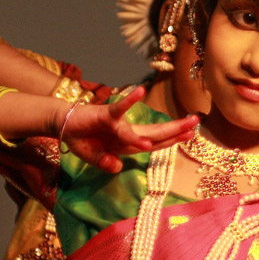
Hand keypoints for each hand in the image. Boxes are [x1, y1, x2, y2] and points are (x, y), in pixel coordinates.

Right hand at [60, 86, 196, 172]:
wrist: (62, 123)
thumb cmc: (81, 139)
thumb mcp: (93, 157)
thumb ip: (105, 163)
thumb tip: (117, 168)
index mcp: (127, 144)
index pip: (156, 143)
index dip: (173, 140)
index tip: (191, 134)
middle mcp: (127, 134)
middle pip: (158, 135)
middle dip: (178, 130)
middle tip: (197, 122)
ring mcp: (118, 125)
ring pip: (146, 129)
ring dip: (166, 127)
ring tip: (186, 121)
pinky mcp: (105, 117)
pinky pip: (119, 110)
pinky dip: (130, 102)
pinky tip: (141, 91)